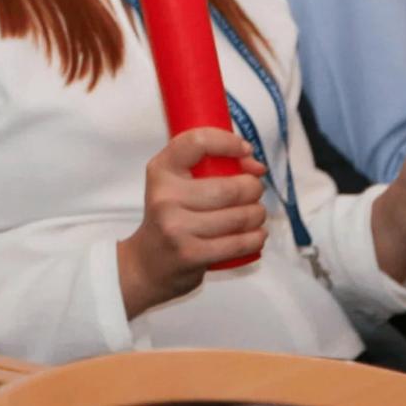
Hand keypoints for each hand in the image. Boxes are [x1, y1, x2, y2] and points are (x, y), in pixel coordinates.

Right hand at [117, 128, 268, 317]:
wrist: (147, 263)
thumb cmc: (170, 216)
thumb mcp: (176, 183)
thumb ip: (210, 166)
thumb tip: (256, 166)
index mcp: (161, 171)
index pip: (198, 142)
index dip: (228, 142)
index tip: (245, 150)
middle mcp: (165, 197)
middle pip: (229, 187)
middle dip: (253, 188)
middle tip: (255, 191)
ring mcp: (176, 227)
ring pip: (239, 216)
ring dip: (258, 214)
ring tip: (256, 214)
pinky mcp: (191, 254)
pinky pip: (238, 243)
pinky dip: (255, 238)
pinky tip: (257, 234)